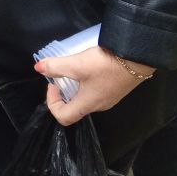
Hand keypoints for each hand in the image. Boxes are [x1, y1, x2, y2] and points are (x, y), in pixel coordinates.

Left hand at [35, 46, 152, 125]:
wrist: (138, 58)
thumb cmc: (106, 65)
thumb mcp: (77, 64)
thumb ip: (56, 66)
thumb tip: (39, 68)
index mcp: (87, 104)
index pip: (63, 117)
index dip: (52, 103)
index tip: (53, 84)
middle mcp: (99, 106)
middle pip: (74, 108)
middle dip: (62, 93)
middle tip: (60, 75)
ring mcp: (109, 99)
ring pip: (85, 99)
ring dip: (74, 87)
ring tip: (73, 69)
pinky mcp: (116, 90)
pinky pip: (96, 92)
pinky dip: (86, 84)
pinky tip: (89, 68)